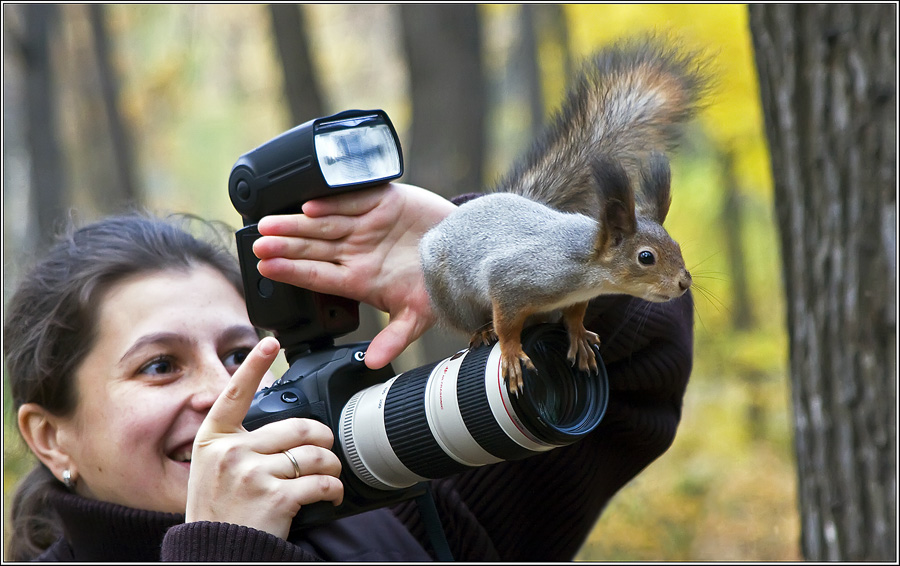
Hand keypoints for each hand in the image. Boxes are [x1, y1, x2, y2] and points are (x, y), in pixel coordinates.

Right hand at [186, 337, 342, 539]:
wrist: (216, 555)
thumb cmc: (219, 513)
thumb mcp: (211, 470)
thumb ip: (237, 443)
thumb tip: (278, 425)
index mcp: (213, 439)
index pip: (234, 394)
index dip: (253, 364)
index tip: (270, 341)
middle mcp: (231, 452)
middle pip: (297, 426)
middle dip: (323, 438)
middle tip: (327, 449)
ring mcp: (252, 474)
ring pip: (315, 454)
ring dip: (332, 466)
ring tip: (330, 475)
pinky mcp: (275, 497)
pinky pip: (321, 482)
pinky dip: (334, 489)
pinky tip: (331, 494)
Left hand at [253, 183, 456, 368]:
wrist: (466, 248)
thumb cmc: (438, 284)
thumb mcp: (418, 316)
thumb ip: (394, 338)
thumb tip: (372, 363)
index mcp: (358, 279)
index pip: (317, 276)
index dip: (291, 272)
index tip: (265, 269)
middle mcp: (356, 251)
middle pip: (313, 248)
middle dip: (285, 246)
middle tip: (258, 244)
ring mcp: (365, 225)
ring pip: (324, 223)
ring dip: (296, 224)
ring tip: (269, 224)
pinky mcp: (381, 200)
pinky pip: (352, 200)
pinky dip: (333, 202)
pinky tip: (310, 206)